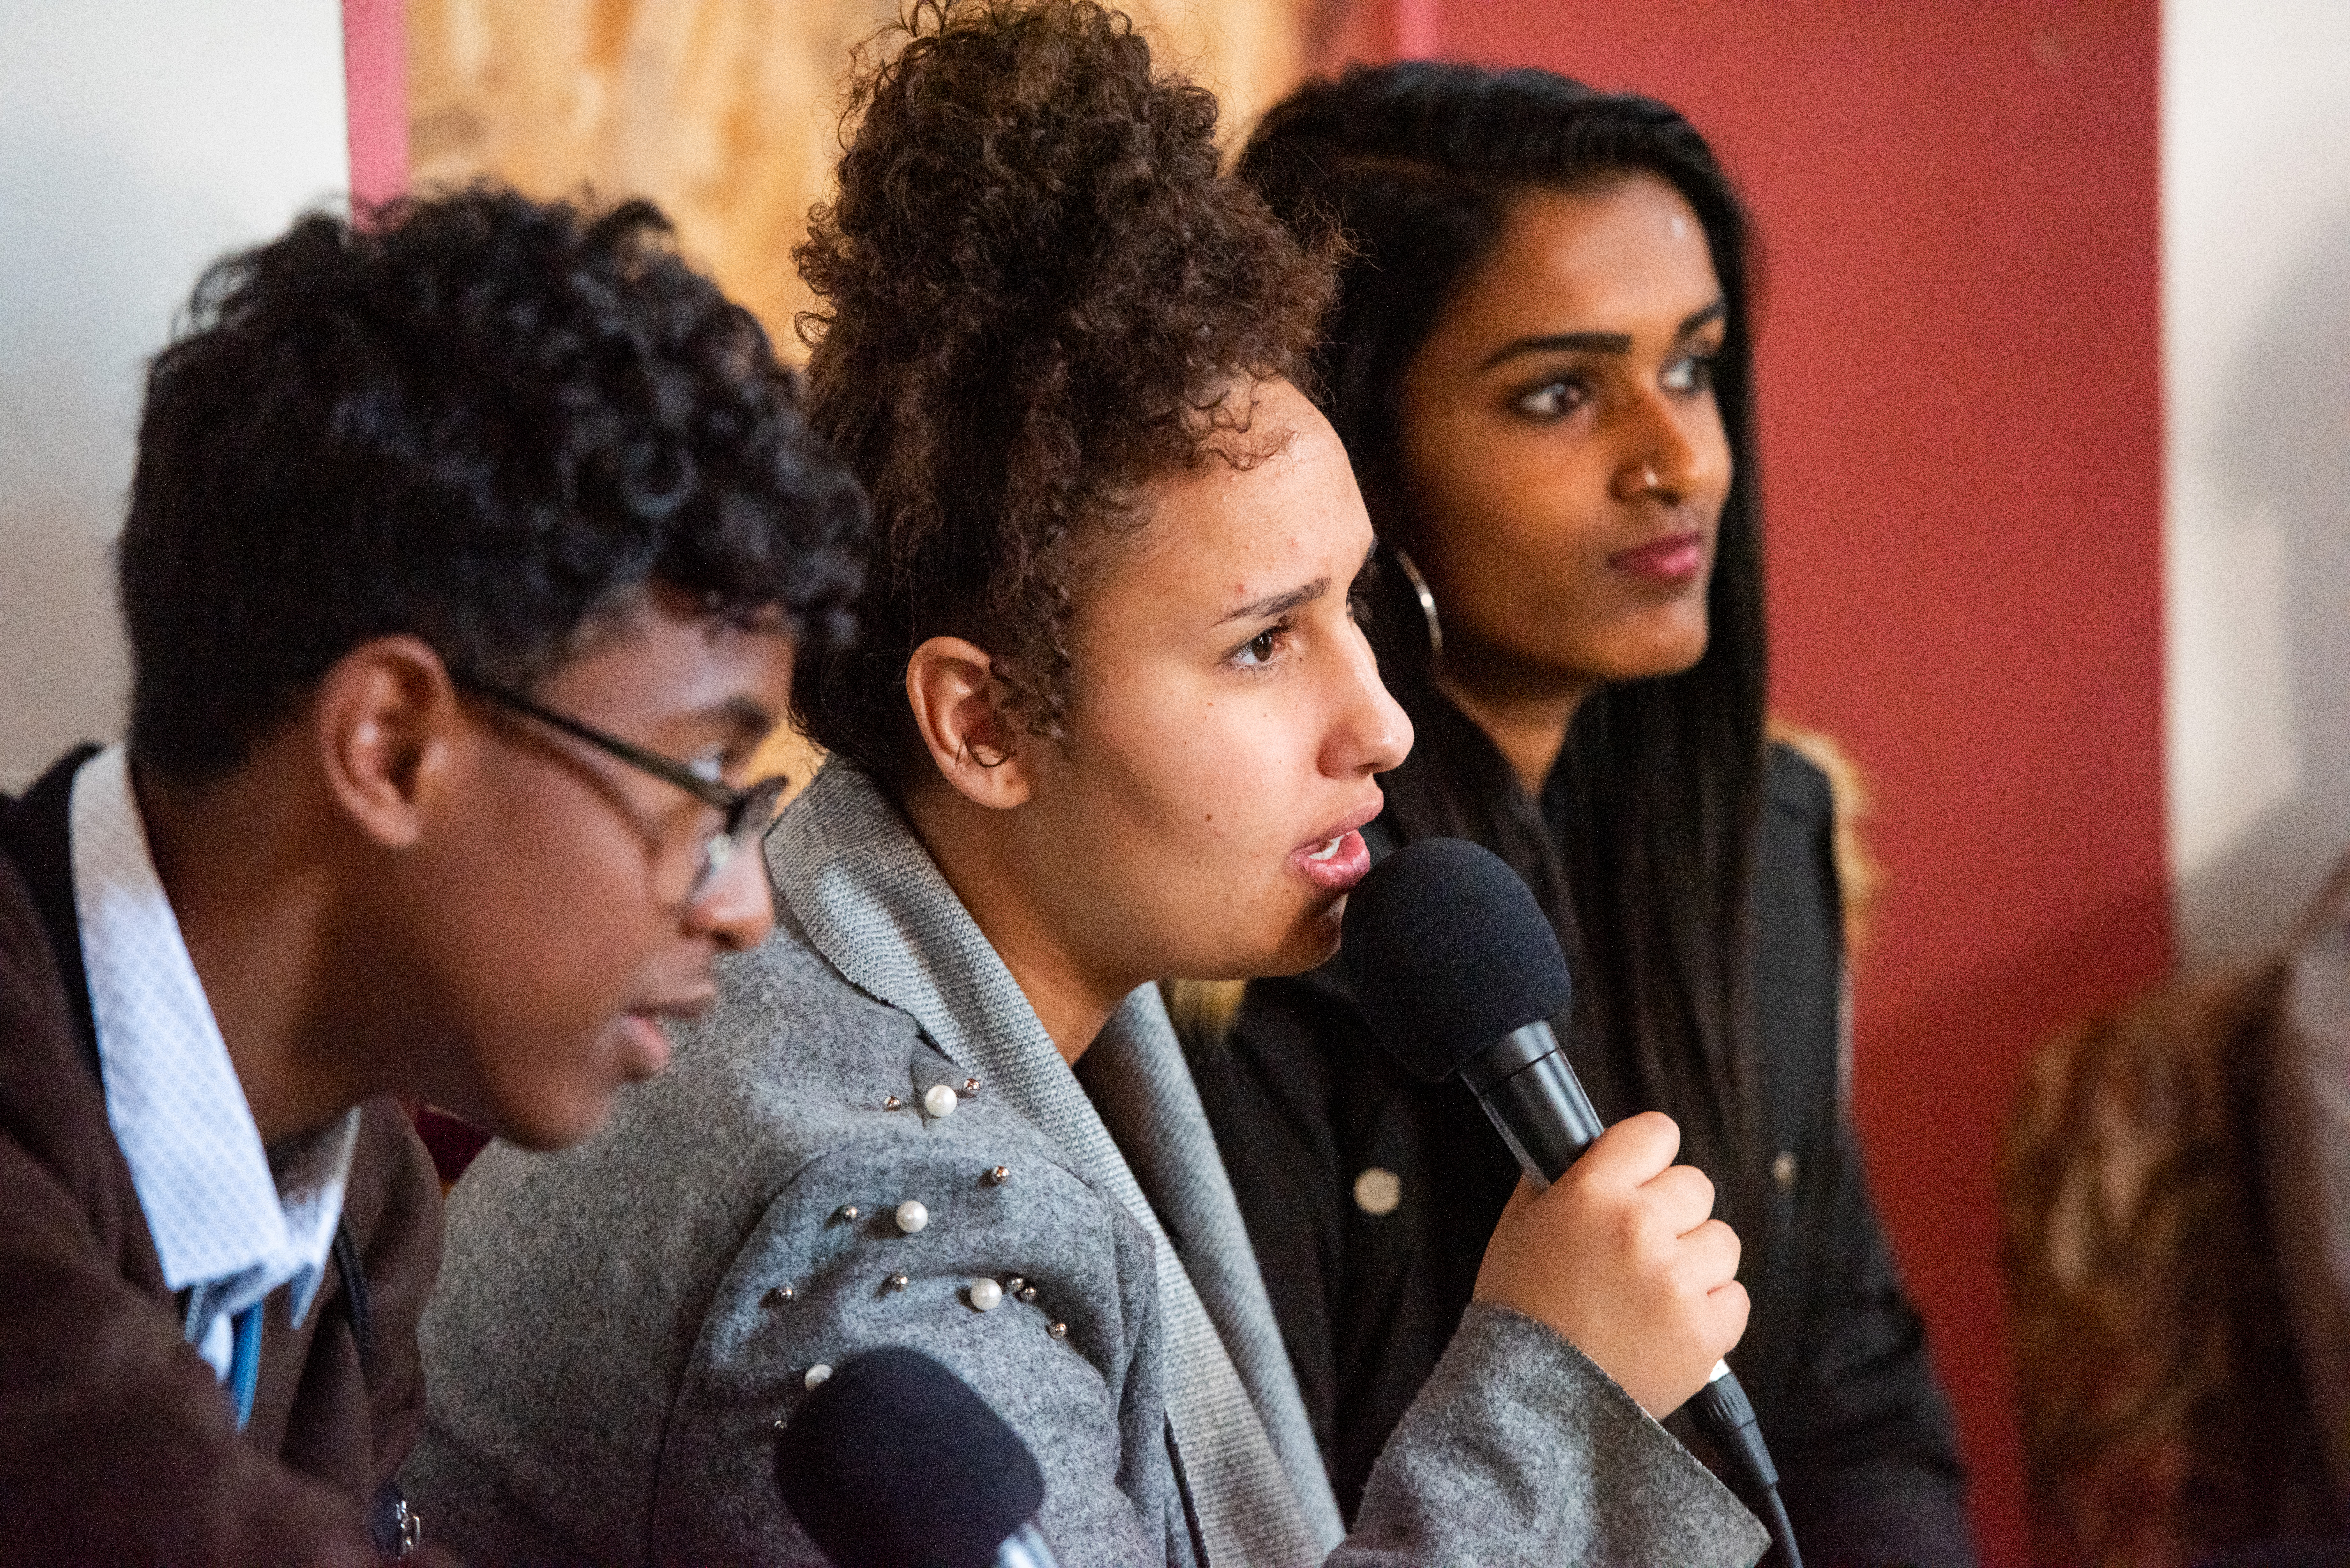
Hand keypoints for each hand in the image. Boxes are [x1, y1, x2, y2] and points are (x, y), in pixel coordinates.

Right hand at [1470, 1110, 1748, 1416]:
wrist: (1532, 1402)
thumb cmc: (1521, 1312)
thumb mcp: (1517, 1228)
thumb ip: (1553, 1179)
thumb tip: (1585, 1149)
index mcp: (1593, 1195)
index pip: (1655, 1133)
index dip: (1648, 1152)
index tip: (1642, 1172)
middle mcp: (1641, 1229)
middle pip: (1695, 1186)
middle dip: (1671, 1211)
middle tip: (1640, 1245)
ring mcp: (1678, 1282)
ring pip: (1722, 1241)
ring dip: (1694, 1260)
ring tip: (1653, 1291)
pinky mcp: (1705, 1332)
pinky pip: (1735, 1298)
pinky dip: (1709, 1309)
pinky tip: (1669, 1322)